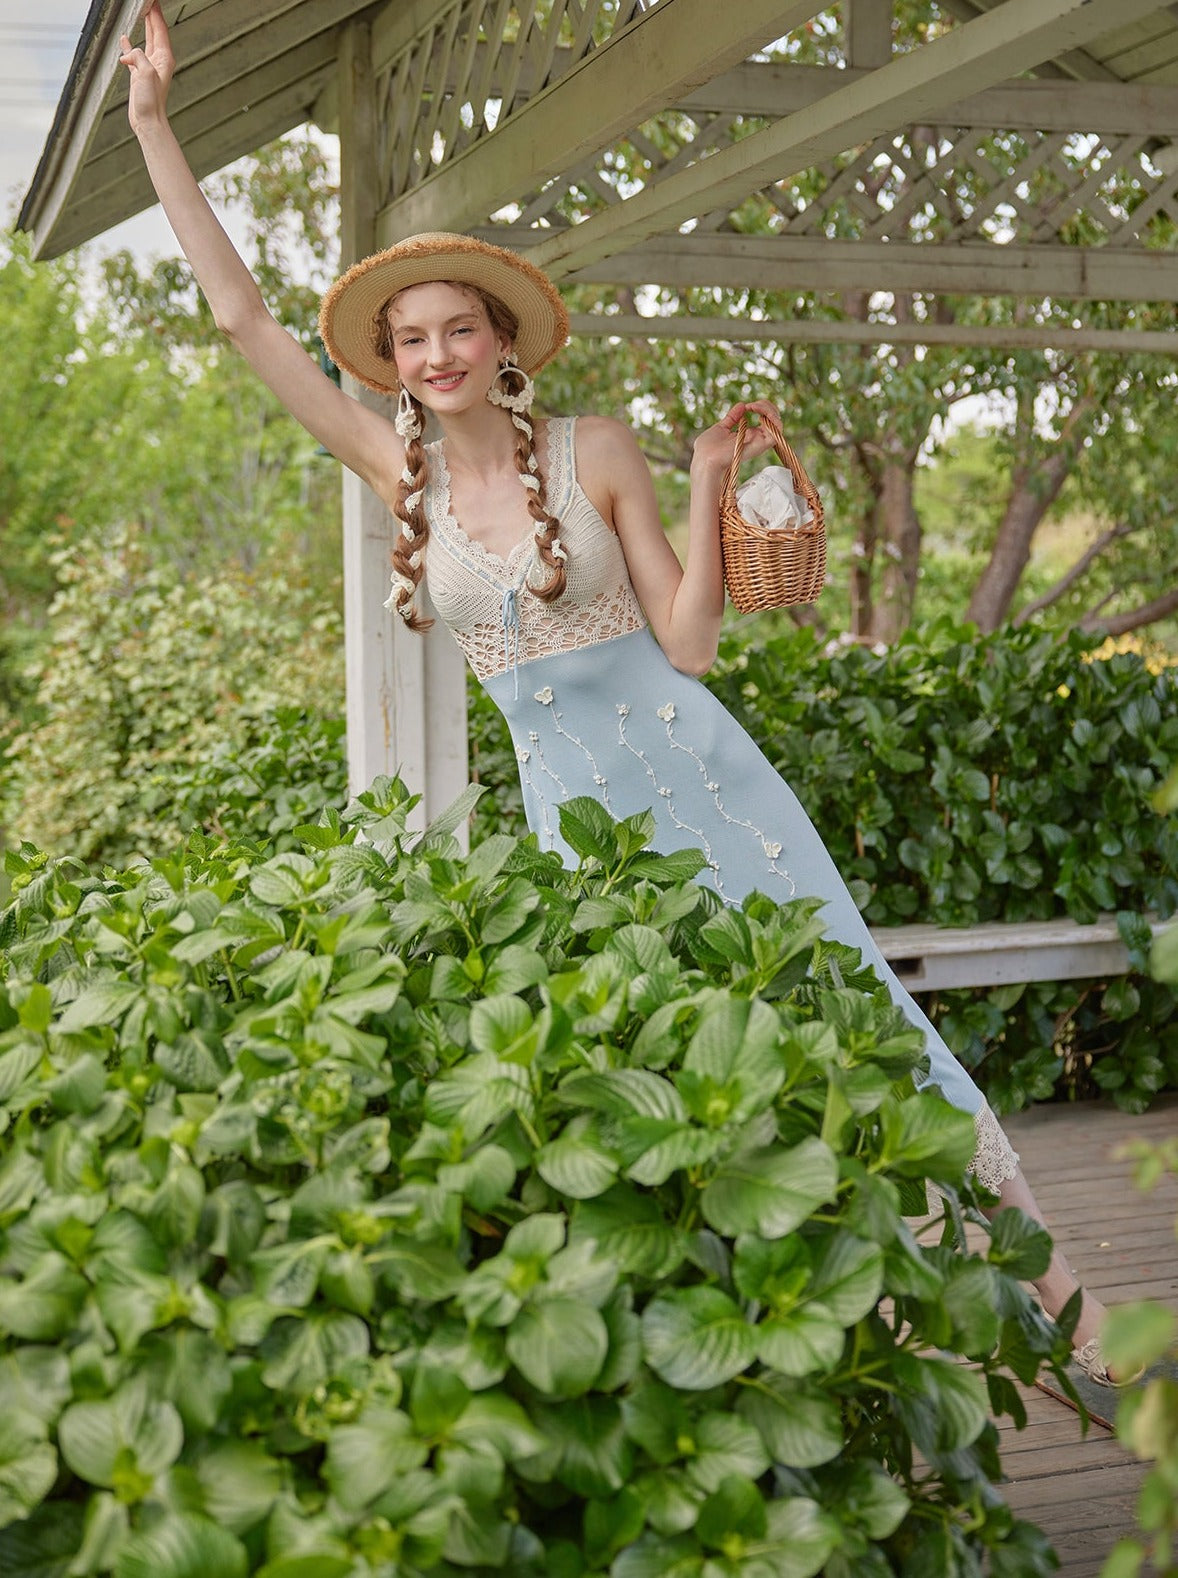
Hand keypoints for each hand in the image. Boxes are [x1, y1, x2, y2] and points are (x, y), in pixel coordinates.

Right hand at [121, 2, 174, 135]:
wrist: (148, 122)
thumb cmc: (151, 102)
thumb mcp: (145, 74)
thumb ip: (138, 56)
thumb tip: (127, 53)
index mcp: (164, 58)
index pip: (160, 28)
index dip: (156, 12)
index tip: (152, 0)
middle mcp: (159, 61)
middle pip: (155, 31)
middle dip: (151, 15)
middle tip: (146, 2)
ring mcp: (149, 67)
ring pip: (145, 40)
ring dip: (142, 27)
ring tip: (138, 13)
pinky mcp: (139, 74)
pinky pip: (134, 54)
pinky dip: (129, 45)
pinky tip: (124, 39)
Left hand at [691, 399, 783, 475]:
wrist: (704, 458)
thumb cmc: (707, 449)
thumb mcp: (721, 427)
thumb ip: (732, 417)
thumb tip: (742, 405)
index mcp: (748, 435)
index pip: (765, 420)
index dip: (761, 407)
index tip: (747, 405)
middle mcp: (756, 439)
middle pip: (774, 420)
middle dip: (767, 406)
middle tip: (752, 405)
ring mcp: (759, 443)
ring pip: (777, 424)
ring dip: (769, 410)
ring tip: (755, 406)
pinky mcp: (760, 446)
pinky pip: (776, 432)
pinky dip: (772, 419)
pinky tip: (760, 414)